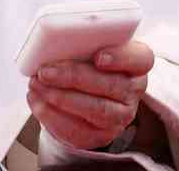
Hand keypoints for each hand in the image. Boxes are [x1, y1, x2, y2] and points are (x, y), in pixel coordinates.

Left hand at [27, 39, 152, 152]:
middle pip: (111, 85)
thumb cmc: (85, 64)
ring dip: (61, 98)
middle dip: (73, 77)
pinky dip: (52, 115)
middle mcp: (132, 91)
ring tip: (37, 85)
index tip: (99, 57)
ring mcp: (119, 116)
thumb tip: (53, 44)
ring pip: (96, 109)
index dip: (121, 58)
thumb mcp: (86, 48)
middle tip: (45, 71)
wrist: (81, 96)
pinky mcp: (100, 135)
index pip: (141, 59)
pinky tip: (37, 100)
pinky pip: (78, 130)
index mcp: (134, 63)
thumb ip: (79, 43)